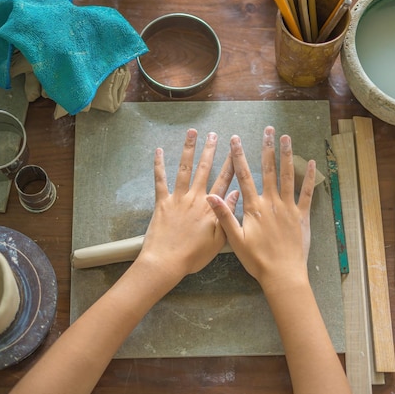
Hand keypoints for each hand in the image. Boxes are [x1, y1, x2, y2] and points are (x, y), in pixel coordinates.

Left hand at [139, 129, 236, 279]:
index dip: (231, 164)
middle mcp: (195, 198)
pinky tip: (158, 151)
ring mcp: (177, 198)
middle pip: (205, 169)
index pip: (224, 181)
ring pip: (184, 168)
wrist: (165, 262)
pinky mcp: (161, 202)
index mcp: (210, 208)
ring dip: (188, 149)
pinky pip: (160, 180)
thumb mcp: (219, 240)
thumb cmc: (193, 256)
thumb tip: (236, 193)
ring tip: (192, 133)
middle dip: (210, 150)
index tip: (236, 150)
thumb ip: (228, 215)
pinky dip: (159, 164)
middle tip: (215, 134)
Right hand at [206, 126, 315, 290]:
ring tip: (287, 137)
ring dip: (287, 156)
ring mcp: (289, 208)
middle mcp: (272, 203)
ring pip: (288, 177)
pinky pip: (308, 194)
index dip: (238, 157)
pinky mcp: (302, 216)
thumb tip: (211, 196)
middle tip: (268, 130)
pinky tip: (312, 164)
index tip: (235, 140)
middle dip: (267, 148)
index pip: (244, 176)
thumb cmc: (257, 260)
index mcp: (254, 207)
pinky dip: (310, 179)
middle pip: (269, 170)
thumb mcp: (235, 239)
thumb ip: (224, 215)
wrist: (282, 274)